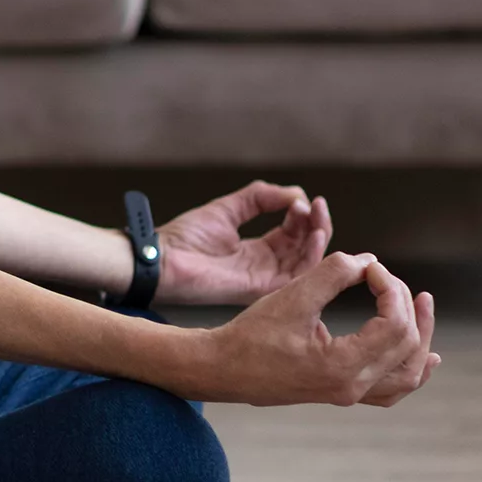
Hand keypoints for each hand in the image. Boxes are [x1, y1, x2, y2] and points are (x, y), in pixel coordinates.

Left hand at [154, 180, 330, 304]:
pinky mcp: (261, 287)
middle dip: (317, 223)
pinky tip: (313, 235)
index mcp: (256, 249)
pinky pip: (298, 275)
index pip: (293, 233)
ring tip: (318, 216)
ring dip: (319, 236)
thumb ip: (259, 198)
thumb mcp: (227, 209)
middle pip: (305, 246)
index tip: (303, 199)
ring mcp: (264, 278)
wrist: (161, 259)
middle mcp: (264, 265)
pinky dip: (311, 255)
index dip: (303, 215)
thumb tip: (295, 194)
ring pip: (308, 261)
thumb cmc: (184, 237)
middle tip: (318, 205)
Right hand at [192, 253, 437, 406]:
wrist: (222, 368)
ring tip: (422, 306)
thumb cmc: (250, 334)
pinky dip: (412, 371)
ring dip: (420, 337)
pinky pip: (392, 390)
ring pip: (407, 374)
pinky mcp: (342, 393)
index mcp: (341, 366)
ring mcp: (349, 394)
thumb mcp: (291, 296)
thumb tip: (368, 261)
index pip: (394, 324)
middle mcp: (352, 386)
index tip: (369, 267)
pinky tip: (426, 357)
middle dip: (403, 303)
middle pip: (407, 344)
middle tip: (381, 276)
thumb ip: (332, 273)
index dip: (390, 288)